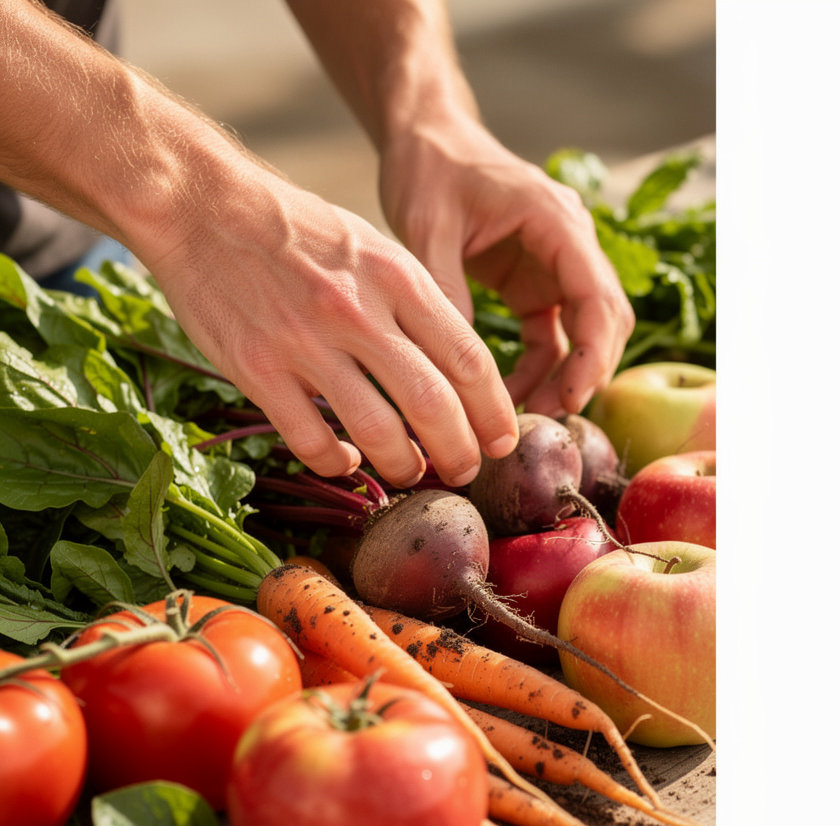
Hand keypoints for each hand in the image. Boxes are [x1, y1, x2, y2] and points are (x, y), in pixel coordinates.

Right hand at [144, 167, 518, 487]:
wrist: (202, 202)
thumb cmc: (299, 229)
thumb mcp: (375, 247)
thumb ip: (416, 304)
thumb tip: (455, 371)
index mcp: (397, 277)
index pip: (469, 359)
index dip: (494, 411)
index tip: (502, 440)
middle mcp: (358, 311)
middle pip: (433, 404)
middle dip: (461, 452)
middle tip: (466, 471)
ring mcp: (305, 342)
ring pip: (377, 431)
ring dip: (404, 466)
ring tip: (412, 473)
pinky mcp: (257, 368)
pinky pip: (310, 439)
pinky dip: (336, 462)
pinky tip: (344, 460)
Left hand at [379, 118, 634, 417]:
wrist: (424, 138)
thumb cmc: (428, 167)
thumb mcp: (426, 224)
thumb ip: (445, 286)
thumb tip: (459, 361)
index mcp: (556, 221)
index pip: (598, 295)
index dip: (594, 352)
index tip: (574, 397)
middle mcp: (569, 245)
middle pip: (604, 320)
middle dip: (585, 372)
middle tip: (550, 418)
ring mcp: (555, 267)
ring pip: (584, 334)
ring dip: (564, 377)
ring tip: (527, 416)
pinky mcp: (534, 285)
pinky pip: (551, 337)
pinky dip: (538, 370)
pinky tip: (509, 395)